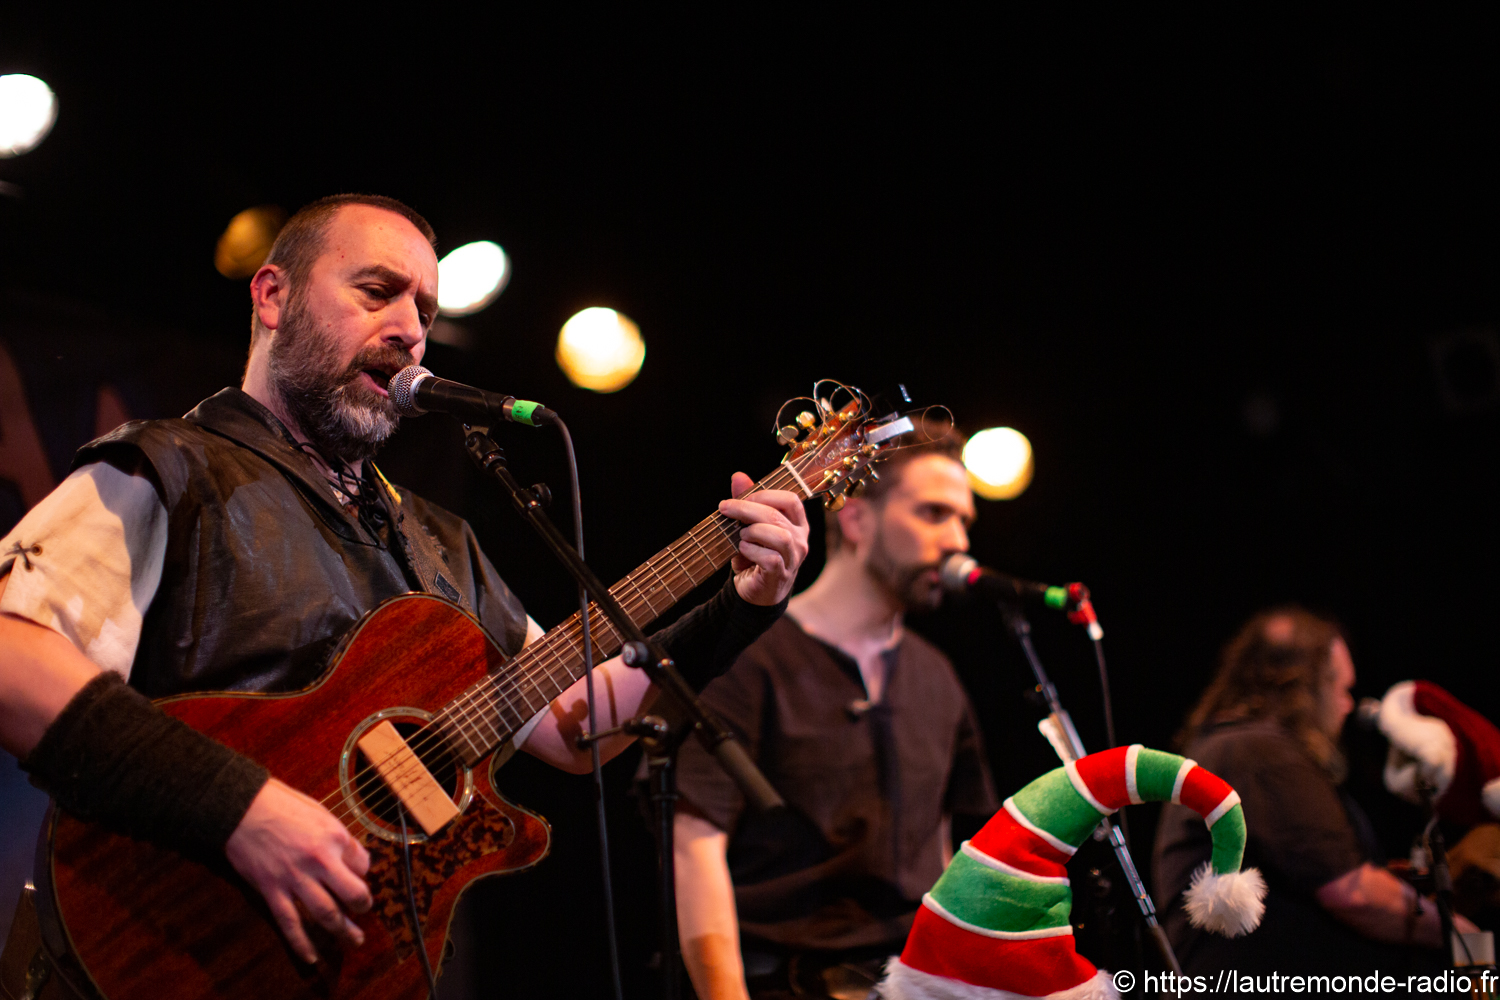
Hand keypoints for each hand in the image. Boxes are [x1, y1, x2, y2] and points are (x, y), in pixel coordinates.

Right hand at [225, 778, 371, 963]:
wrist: (242, 808)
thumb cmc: (282, 805)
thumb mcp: (321, 812)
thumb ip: (339, 838)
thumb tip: (356, 859)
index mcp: (334, 837)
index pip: (362, 864)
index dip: (362, 871)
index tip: (357, 874)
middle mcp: (319, 860)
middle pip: (352, 894)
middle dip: (362, 907)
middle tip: (363, 912)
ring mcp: (294, 878)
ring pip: (326, 913)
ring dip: (342, 931)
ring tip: (353, 940)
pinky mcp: (271, 889)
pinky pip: (290, 922)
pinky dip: (301, 943)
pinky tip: (311, 956)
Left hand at [719, 472, 808, 606]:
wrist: (756, 591)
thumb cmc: (756, 554)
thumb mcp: (750, 526)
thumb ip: (747, 502)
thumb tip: (738, 476)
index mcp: (797, 524)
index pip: (791, 500)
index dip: (766, 494)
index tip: (742, 497)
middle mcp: (800, 540)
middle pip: (777, 516)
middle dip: (748, 509)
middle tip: (726, 508)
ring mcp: (793, 559)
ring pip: (780, 537)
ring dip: (754, 531)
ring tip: (741, 535)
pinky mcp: (781, 575)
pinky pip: (770, 559)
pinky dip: (752, 551)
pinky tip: (743, 550)